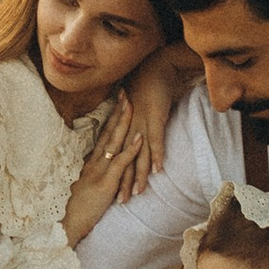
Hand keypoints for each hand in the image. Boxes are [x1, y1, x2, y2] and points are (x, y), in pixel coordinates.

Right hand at [61, 99, 139, 244]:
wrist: (66, 225)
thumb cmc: (76, 210)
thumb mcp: (86, 188)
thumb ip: (94, 176)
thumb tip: (101, 168)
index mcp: (91, 163)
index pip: (103, 135)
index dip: (111, 117)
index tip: (117, 101)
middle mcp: (94, 162)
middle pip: (108, 132)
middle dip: (118, 112)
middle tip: (125, 91)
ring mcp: (99, 171)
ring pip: (114, 141)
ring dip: (124, 122)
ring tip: (132, 104)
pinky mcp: (106, 183)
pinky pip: (120, 162)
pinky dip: (130, 149)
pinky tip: (140, 138)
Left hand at [116, 49, 188, 195]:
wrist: (155, 66)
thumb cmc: (148, 86)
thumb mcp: (139, 110)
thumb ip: (138, 126)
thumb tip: (139, 139)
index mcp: (124, 127)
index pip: (118, 156)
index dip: (115, 173)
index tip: (111, 192)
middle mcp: (129, 127)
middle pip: (124, 160)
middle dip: (122, 182)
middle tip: (120, 202)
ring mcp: (140, 123)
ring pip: (137, 154)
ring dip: (139, 175)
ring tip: (137, 193)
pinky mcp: (154, 118)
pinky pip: (155, 140)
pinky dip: (156, 155)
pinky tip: (157, 171)